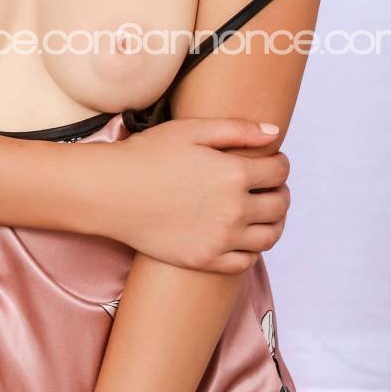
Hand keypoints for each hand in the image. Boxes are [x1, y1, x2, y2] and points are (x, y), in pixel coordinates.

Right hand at [92, 118, 290, 272]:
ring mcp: (220, 238)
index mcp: (233, 173)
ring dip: (274, 222)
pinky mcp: (204, 259)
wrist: (111, 192)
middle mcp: (233, 209)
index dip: (280, 164)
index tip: (271, 162)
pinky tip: (243, 237)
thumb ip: (238, 130)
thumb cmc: (147, 155)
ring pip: (269, 236)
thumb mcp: (191, 130)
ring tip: (263, 213)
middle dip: (280, 192)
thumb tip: (274, 133)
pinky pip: (245, 261)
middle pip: (279, 205)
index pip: (279, 172)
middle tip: (269, 187)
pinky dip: (253, 250)